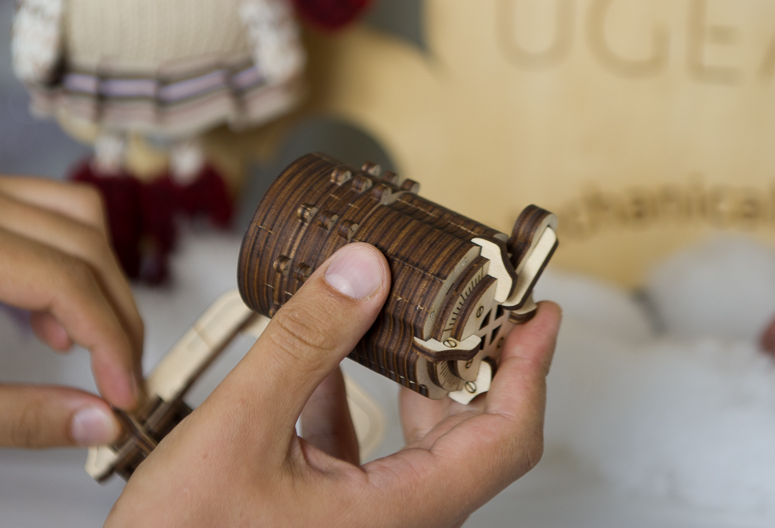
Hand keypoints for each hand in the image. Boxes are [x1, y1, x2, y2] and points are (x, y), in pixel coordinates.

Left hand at [0, 170, 143, 447]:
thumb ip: (27, 418)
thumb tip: (104, 422)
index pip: (66, 279)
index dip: (110, 340)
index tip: (127, 394)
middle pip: (85, 241)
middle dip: (116, 313)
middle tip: (123, 377)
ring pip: (80, 219)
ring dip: (101, 284)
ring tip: (94, 349)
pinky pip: (54, 218)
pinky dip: (73, 268)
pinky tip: (57, 325)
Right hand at [106, 243, 560, 527]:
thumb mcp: (239, 427)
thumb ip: (303, 344)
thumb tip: (361, 271)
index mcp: (396, 513)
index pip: (504, 437)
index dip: (529, 369)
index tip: (535, 313)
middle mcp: (395, 520)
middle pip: (471, 432)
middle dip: (473, 357)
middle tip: (471, 296)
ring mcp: (364, 518)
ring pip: (418, 438)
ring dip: (413, 371)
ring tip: (402, 309)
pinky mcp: (328, 510)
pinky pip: (364, 446)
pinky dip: (354, 395)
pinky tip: (323, 354)